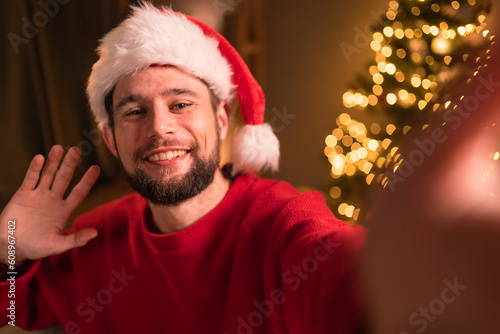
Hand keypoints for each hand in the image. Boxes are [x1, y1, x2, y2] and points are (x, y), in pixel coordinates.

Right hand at [0, 145, 99, 265]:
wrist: (11, 247)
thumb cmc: (36, 247)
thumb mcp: (57, 245)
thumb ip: (75, 240)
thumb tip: (95, 233)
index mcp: (64, 210)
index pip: (79, 192)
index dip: (87, 181)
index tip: (96, 168)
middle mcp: (53, 200)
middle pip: (64, 179)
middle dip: (70, 165)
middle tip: (77, 150)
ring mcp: (38, 196)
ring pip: (48, 175)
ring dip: (53, 162)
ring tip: (59, 147)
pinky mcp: (22, 195)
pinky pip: (30, 179)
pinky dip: (35, 169)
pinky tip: (40, 158)